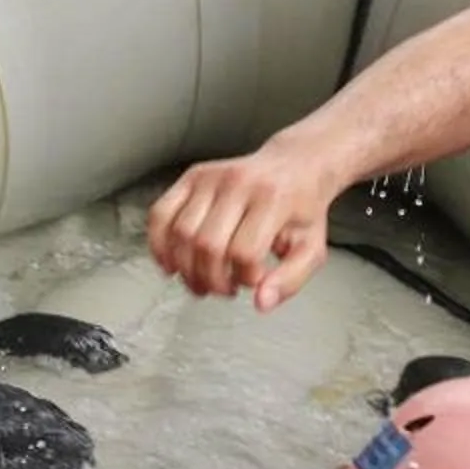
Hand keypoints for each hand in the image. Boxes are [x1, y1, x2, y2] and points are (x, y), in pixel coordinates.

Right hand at [146, 142, 341, 309]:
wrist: (295, 166)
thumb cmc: (302, 209)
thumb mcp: (311, 248)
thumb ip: (290, 280)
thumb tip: (261, 302)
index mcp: (272, 199)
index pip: (244, 252)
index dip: (244, 278)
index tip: (252, 281)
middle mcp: (238, 183)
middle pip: (208, 245)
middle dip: (211, 279)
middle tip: (224, 288)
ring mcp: (211, 177)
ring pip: (182, 233)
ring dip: (187, 269)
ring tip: (202, 280)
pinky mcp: (192, 177)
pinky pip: (161, 213)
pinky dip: (159, 243)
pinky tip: (170, 263)